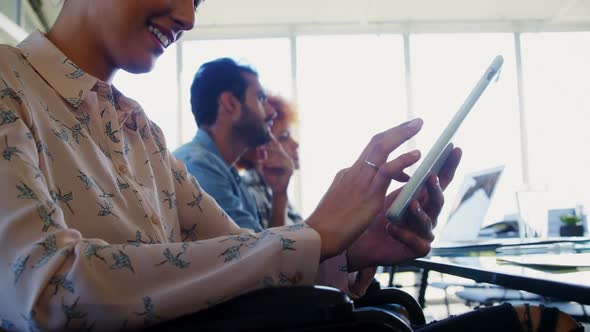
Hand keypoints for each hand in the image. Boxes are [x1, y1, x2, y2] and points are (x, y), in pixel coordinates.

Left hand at [257, 133, 294, 194]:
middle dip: (269, 146)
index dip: (271, 137)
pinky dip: (272, 164)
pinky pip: (281, 163)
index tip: (265, 129)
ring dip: (268, 158)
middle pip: (278, 147)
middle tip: (259, 147)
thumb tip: (258, 148)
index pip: (275, 144)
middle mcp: (286, 157)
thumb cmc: (270, 178)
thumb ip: (262, 157)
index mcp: (280, 155)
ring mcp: (290, 162)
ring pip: (279, 156)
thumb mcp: (263, 166)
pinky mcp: (290, 169)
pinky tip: (265, 165)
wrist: (276, 190)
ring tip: (260, 162)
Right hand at [305, 118, 424, 259]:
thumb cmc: (327, 226)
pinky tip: (417, 154)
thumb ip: (353, 193)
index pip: (370, 152)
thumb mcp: (341, 203)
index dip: (388, 142)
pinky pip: (387, 170)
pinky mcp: (368, 193)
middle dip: (397, 129)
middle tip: (416, 121)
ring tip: (419, 124)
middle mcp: (354, 171)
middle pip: (376, 142)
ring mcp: (360, 180)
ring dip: (401, 133)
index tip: (402, 136)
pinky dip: (402, 159)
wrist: (317, 237)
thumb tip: (364, 192)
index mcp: (348, 173)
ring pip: (382, 148)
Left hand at [346, 147, 461, 270]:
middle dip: (436, 186)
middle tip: (431, 176)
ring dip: (420, 212)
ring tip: (410, 204)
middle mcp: (425, 213)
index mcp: (420, 196)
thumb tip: (403, 150)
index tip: (453, 147)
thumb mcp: (383, 190)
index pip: (437, 177)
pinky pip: (416, 243)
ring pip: (428, 221)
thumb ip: (396, 174)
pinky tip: (391, 227)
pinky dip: (404, 235)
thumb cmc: (374, 216)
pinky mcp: (415, 249)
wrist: (359, 243)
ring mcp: (422, 232)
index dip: (447, 164)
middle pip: (438, 198)